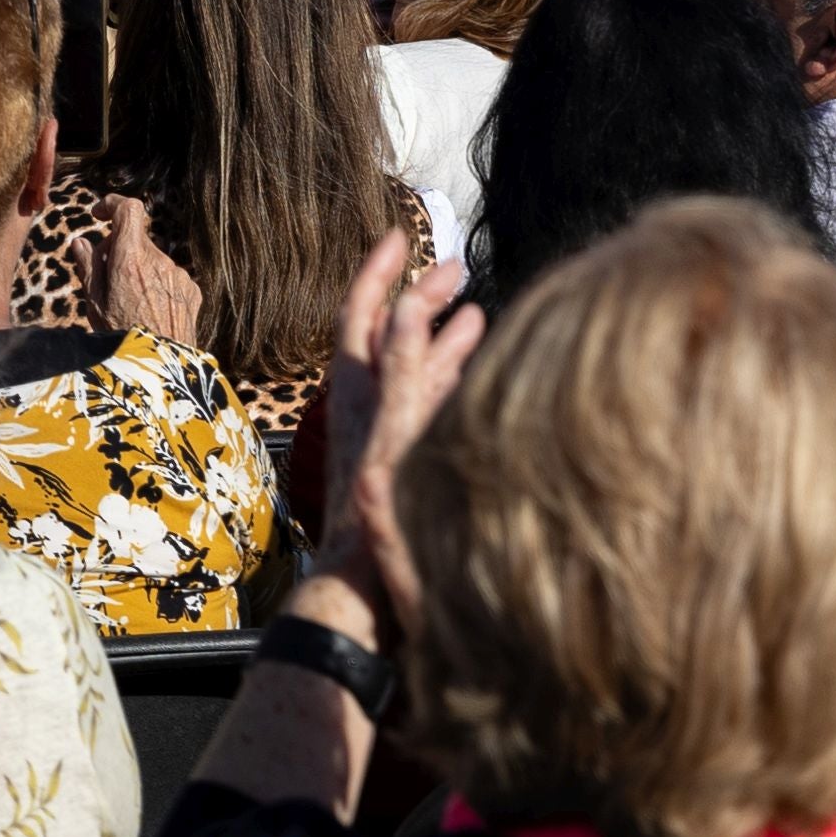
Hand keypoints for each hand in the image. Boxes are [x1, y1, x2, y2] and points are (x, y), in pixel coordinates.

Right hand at [89, 196, 206, 346]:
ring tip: (127, 303)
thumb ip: (87, 266)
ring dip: (137, 270)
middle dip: (118, 249)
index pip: (128, 210)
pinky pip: (169, 277)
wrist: (160, 370)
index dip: (112, 205)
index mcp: (131, 260)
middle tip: (104, 277)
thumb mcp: (93, 303)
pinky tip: (148, 311)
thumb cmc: (120, 337)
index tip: (99, 215)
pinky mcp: (192, 290)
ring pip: (152, 259)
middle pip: (136, 238)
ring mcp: (178, 276)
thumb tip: (80, 241)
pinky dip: (156, 285)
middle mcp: (159, 262)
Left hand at [322, 247, 483, 626]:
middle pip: (390, 336)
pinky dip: (449, 380)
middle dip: (422, 296)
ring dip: (441, 336)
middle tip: (456, 268)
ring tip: (476, 312)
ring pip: (412, 371)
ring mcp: (386, 436)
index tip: (400, 234)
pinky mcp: (404, 463)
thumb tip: (404, 310)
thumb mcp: (390, 443)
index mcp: (359, 399)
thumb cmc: (377, 533)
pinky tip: (475, 377)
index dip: (378, 272)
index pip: (362, 316)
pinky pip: (426, 407)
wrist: (367, 602)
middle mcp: (368, 410)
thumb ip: (400, 374)